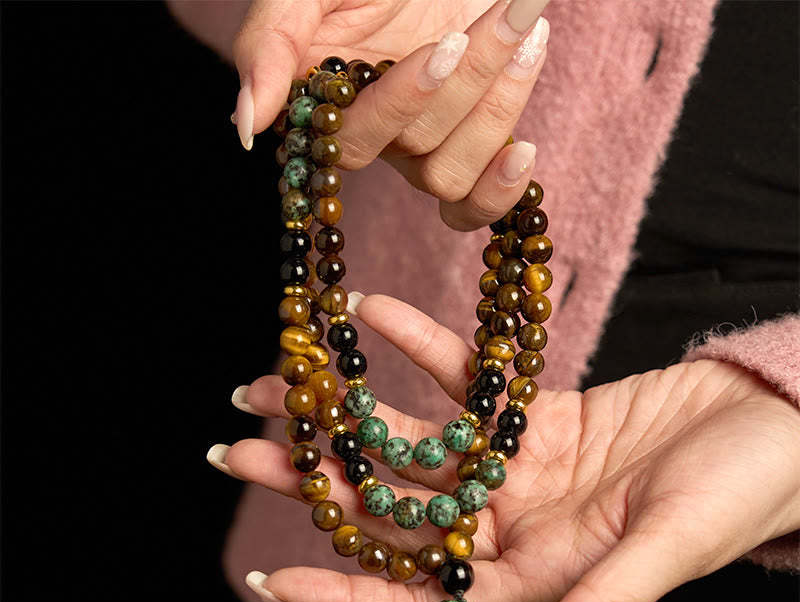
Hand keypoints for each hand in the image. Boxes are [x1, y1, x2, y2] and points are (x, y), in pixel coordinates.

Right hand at [168, 0, 549, 229]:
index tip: (444, 48)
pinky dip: (499, 191)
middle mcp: (374, 134)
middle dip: (464, 83)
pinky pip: (474, 208)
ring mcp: (422, 149)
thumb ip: (269, 45)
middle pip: (413, 150)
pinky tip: (522, 152)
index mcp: (327, 100)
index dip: (399, 107)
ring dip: (496, 107)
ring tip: (524, 30)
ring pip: (449, 175)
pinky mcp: (468, 155)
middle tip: (496, 16)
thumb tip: (247, 125)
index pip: (349, 139)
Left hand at [213, 294, 799, 601]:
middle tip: (238, 451)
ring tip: (275, 376)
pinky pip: (468, 378)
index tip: (271, 576)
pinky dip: (423, 345)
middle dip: (316, 481)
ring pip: (414, 441)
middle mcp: (512, 524)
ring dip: (346, 411)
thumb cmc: (739, 499)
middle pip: (394, 510)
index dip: (348, 590)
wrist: (776, 426)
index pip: (425, 597)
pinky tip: (370, 314)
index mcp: (537, 577)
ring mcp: (518, 466)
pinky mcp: (536, 413)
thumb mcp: (667, 554)